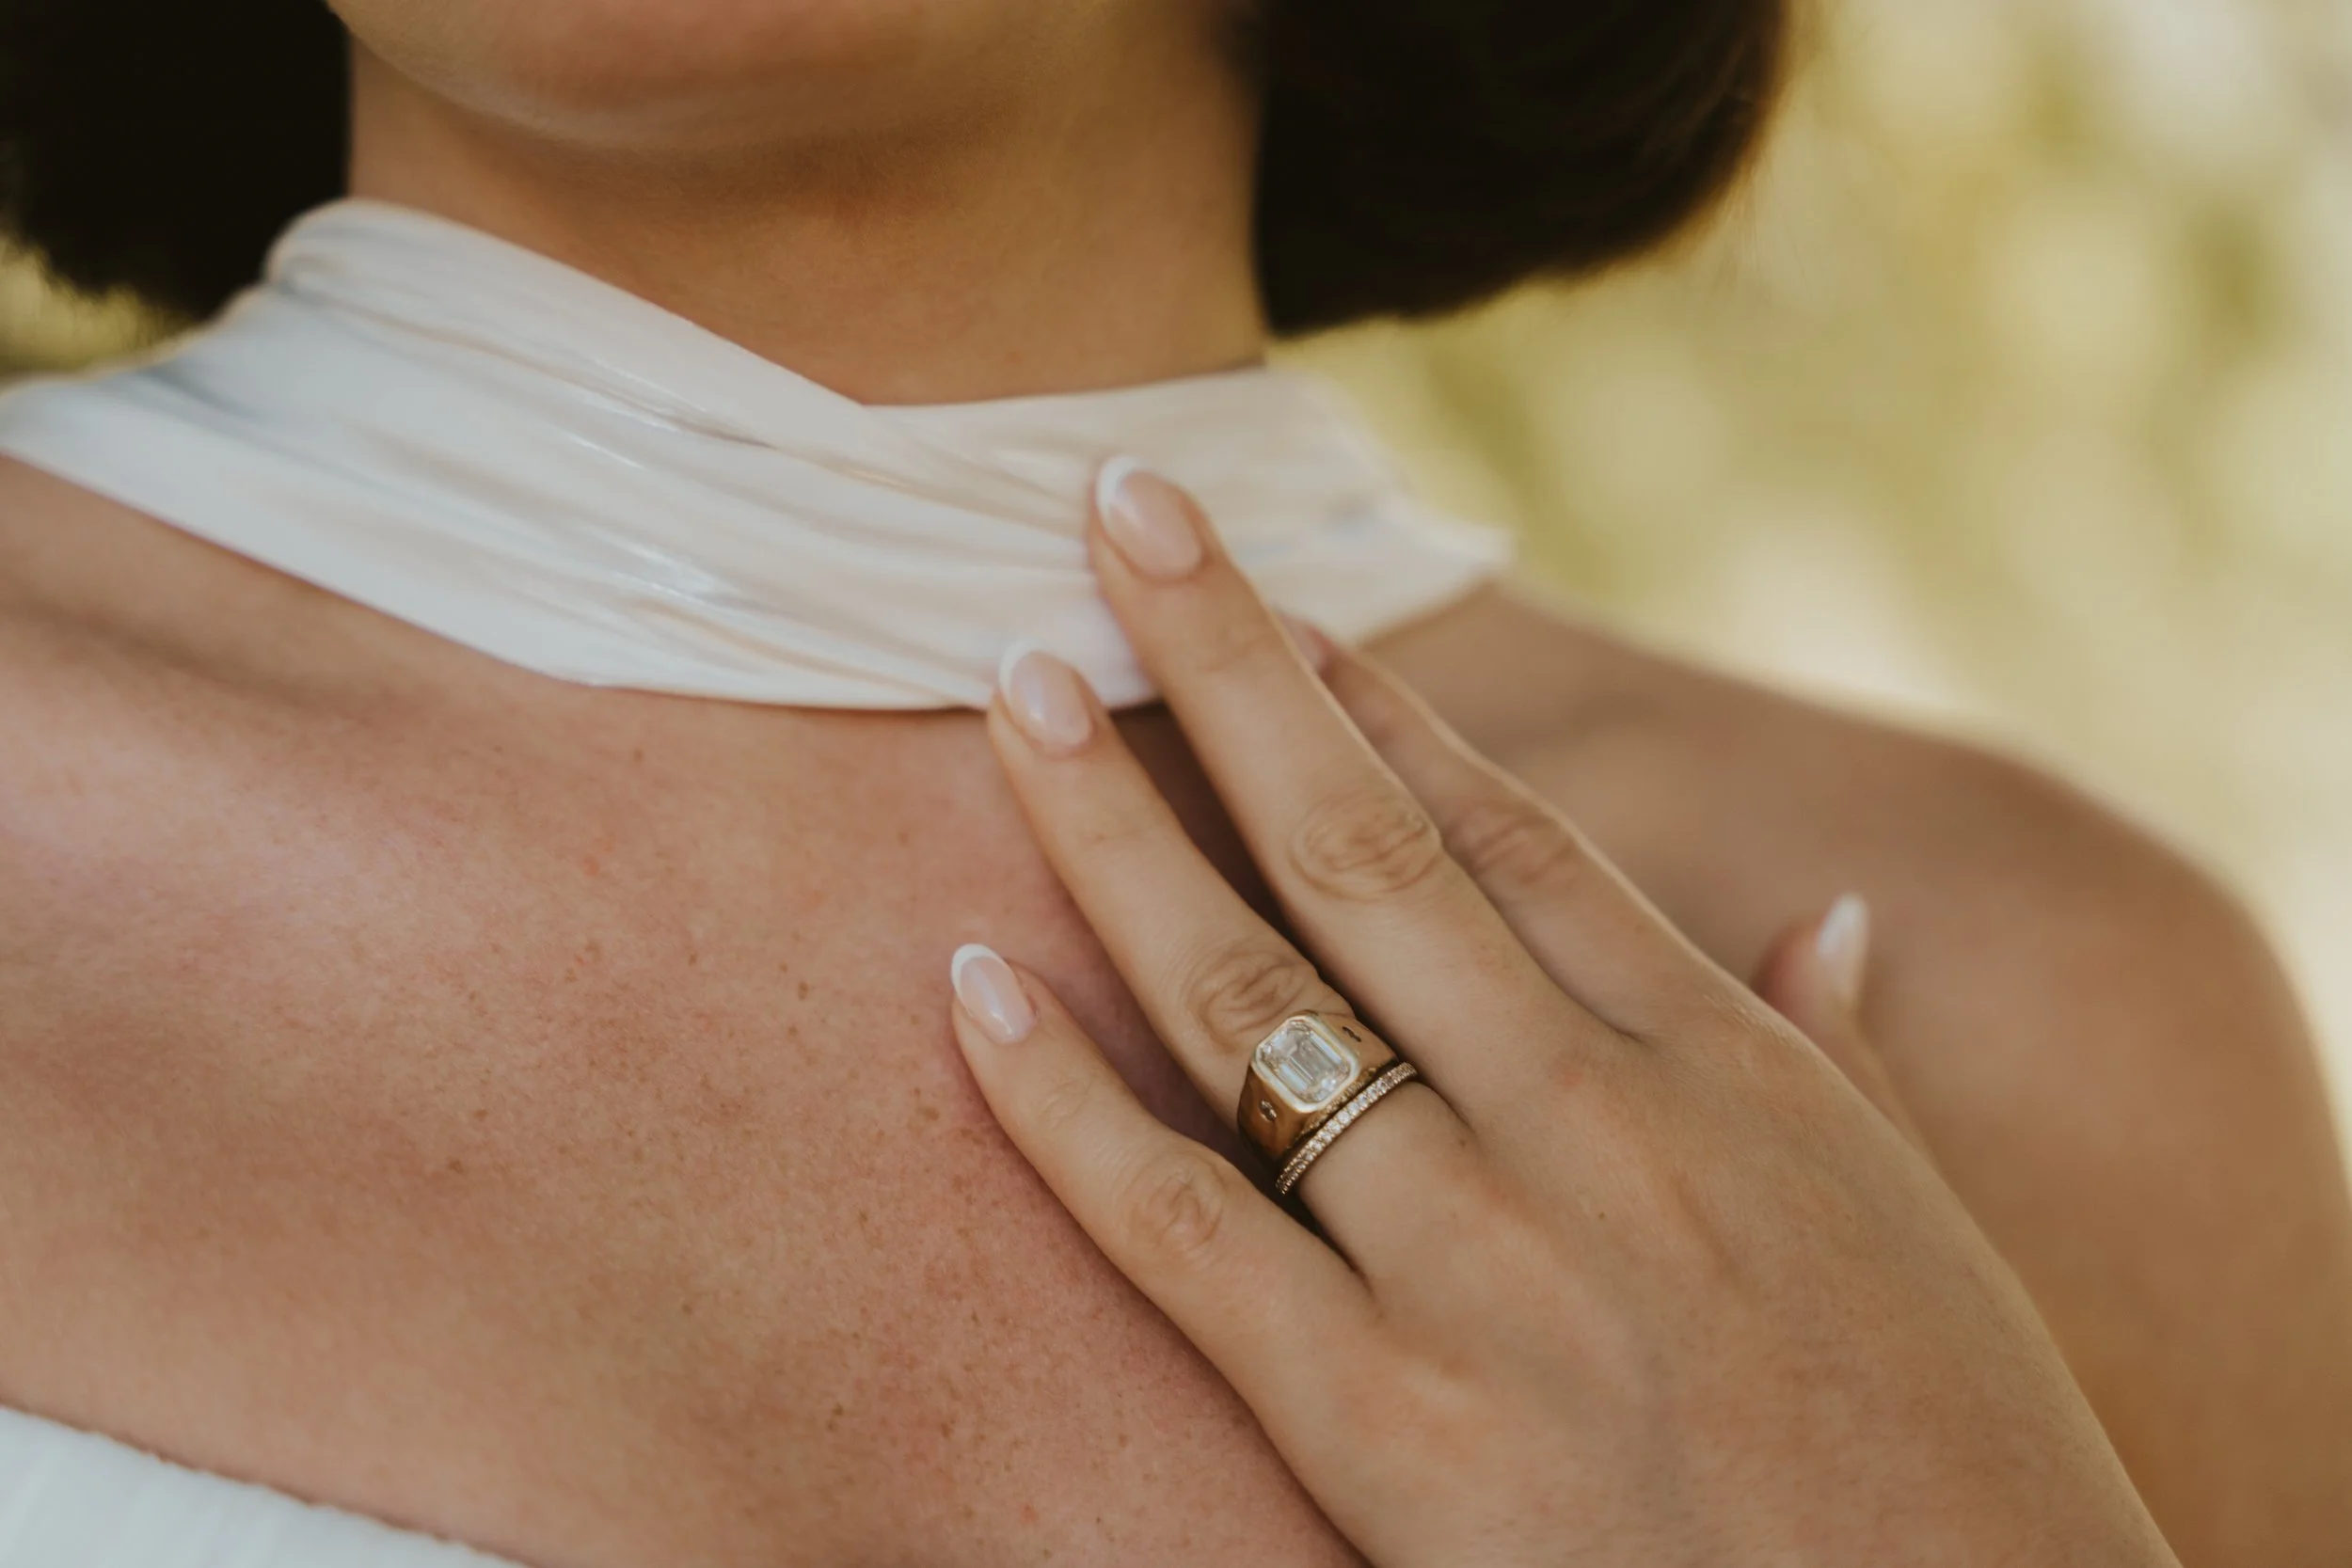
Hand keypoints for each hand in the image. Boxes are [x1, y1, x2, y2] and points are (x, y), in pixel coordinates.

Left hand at [944, 462, 2176, 1566]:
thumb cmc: (1945, 1459)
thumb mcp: (1917, 1225)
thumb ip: (1836, 1056)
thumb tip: (1822, 917)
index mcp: (1720, 1061)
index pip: (1503, 826)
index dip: (1366, 691)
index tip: (1264, 592)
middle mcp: (1588, 1125)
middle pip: (1359, 842)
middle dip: (1221, 663)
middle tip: (1114, 510)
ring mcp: (1478, 1268)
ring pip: (1246, 996)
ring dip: (1112, 825)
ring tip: (1011, 688)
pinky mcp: (1383, 1430)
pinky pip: (1181, 1226)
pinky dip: (1056, 1099)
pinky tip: (962, 983)